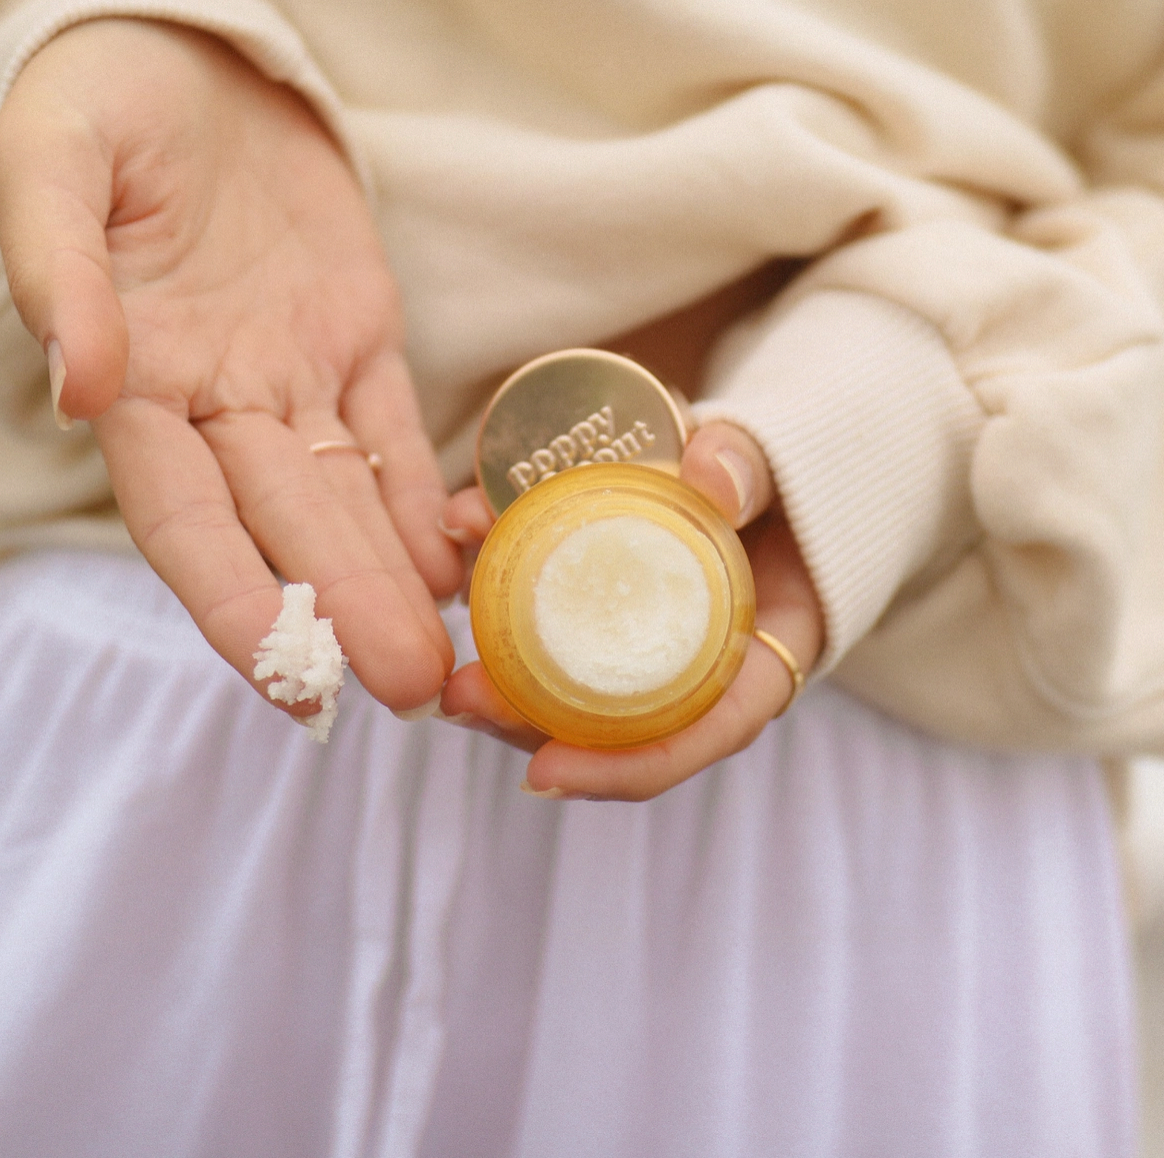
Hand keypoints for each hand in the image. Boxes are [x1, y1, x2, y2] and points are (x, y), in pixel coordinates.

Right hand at [0, 19, 461, 711]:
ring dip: (394, 577)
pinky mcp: (356, 335)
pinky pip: (393, 431)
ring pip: (348, 496)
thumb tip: (80, 390)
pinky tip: (458, 561)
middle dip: (345, 611)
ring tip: (448, 656)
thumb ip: (60, 275)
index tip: (291, 683)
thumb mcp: (52, 165)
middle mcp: (218, 401)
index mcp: (137, 380)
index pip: (187, 520)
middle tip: (410, 689)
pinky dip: (422, 498)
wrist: (178, 49)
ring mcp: (293, 374)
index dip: (236, 604)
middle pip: (286, 526)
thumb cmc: (94, 101)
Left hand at [438, 420, 823, 798]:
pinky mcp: (609, 594)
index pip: (701, 735)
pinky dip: (506, 588)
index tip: (545, 773)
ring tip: (445, 656)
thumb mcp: (787, 470)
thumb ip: (752, 469)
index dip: (624, 767)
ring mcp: (648, 635)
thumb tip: (711, 481)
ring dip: (504, 674)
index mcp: (758, 658)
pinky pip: (555, 609)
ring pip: (573, 679)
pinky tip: (461, 549)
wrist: (769, 463)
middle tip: (463, 700)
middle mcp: (700, 665)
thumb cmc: (793, 478)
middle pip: (615, 724)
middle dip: (531, 724)